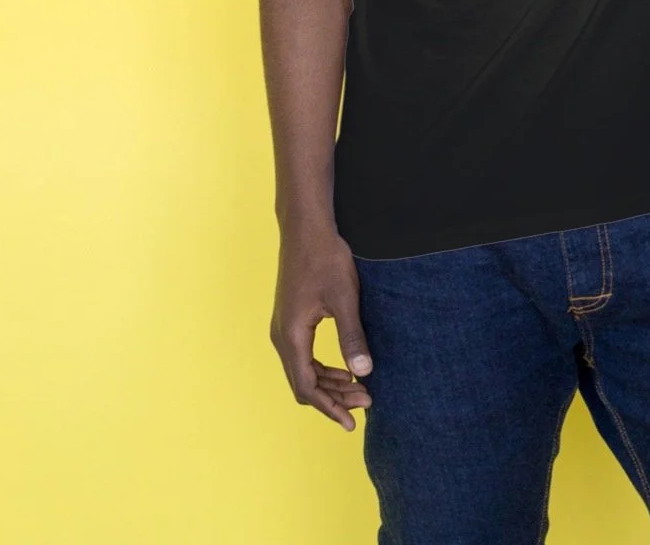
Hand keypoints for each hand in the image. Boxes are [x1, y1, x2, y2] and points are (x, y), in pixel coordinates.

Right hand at [270, 223, 373, 431]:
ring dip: (329, 383)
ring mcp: (284, 328)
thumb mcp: (344, 297)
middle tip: (366, 401)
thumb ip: (352, 335)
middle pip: (304, 383)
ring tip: (360, 388)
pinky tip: (345, 367)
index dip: (330, 407)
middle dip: (334, 397)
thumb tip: (364, 372)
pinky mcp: (291, 320)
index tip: (352, 421)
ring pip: (303, 371)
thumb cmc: (325, 258)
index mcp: (292, 335)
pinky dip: (323, 368)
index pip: (306, 386)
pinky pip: (303, 356)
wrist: (306, 229)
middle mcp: (282, 336)